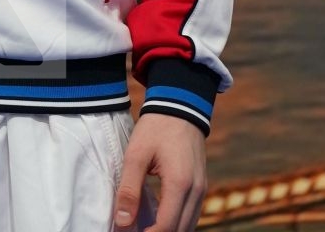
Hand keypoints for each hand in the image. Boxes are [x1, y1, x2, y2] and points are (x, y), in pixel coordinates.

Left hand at [113, 113, 206, 231]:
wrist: (180, 105)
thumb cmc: (156, 128)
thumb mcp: (136, 154)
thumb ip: (129, 190)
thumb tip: (122, 222)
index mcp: (179, 183)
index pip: (165, 227)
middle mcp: (196, 191)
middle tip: (134, 231)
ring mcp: (201, 189)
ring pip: (188, 227)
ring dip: (168, 231)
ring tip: (143, 228)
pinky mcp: (201, 186)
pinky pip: (191, 215)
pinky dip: (176, 223)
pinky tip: (158, 220)